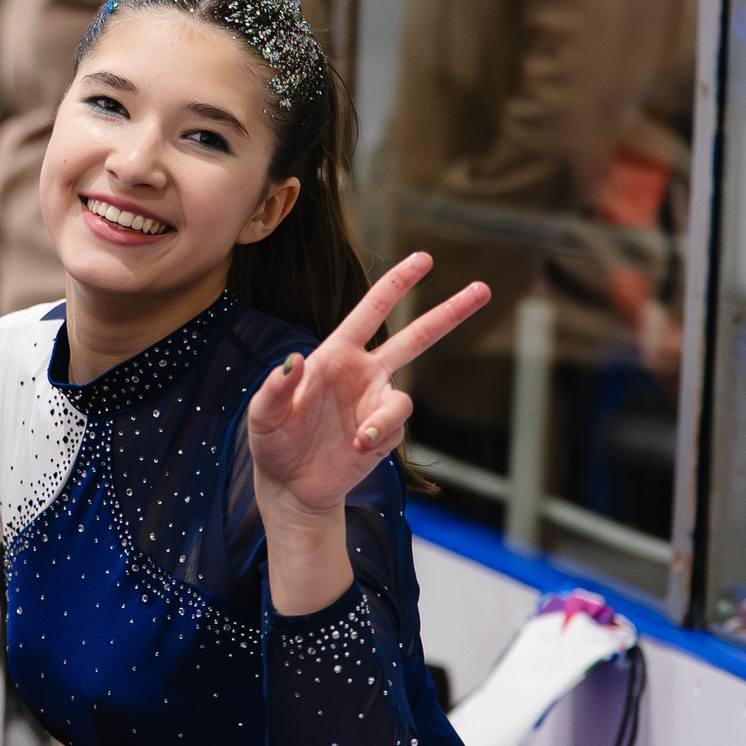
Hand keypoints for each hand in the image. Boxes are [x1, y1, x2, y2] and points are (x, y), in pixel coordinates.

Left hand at [248, 253, 488, 518]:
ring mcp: (377, 404)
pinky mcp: (384, 435)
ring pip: (403, 400)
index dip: (396, 284)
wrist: (290, 486)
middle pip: (416, 338)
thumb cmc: (273, 443)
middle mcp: (363, 374)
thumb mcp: (263, 415)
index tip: (423, 259)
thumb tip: (294, 359)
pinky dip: (378, 438)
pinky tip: (356, 449)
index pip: (371, 312)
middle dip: (449, 313)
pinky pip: (394, 431)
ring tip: (359, 439)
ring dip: (384, 419)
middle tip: (482, 288)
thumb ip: (275, 388)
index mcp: (336, 355)